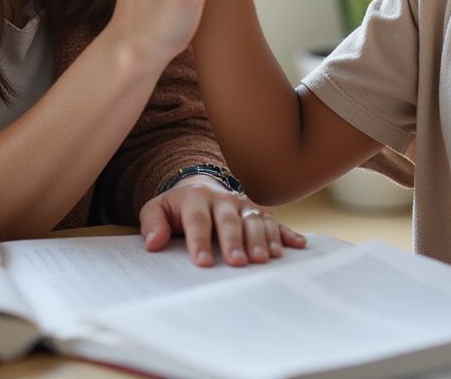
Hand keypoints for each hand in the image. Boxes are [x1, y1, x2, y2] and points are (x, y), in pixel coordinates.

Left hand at [139, 177, 306, 266]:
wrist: (198, 187)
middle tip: (238, 263)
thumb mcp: (157, 209)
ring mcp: (242, 204)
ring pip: (254, 220)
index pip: (198, 221)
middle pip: (229, 220)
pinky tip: (298, 245)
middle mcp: (222, 199)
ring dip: (261, 239)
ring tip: (265, 260)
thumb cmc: (176, 207)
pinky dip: (286, 233)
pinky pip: (274, 221)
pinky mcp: (256, 211)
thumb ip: (152, 223)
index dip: (200, 241)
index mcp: (195, 198)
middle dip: (234, 241)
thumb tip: (153, 242)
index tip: (203, 263)